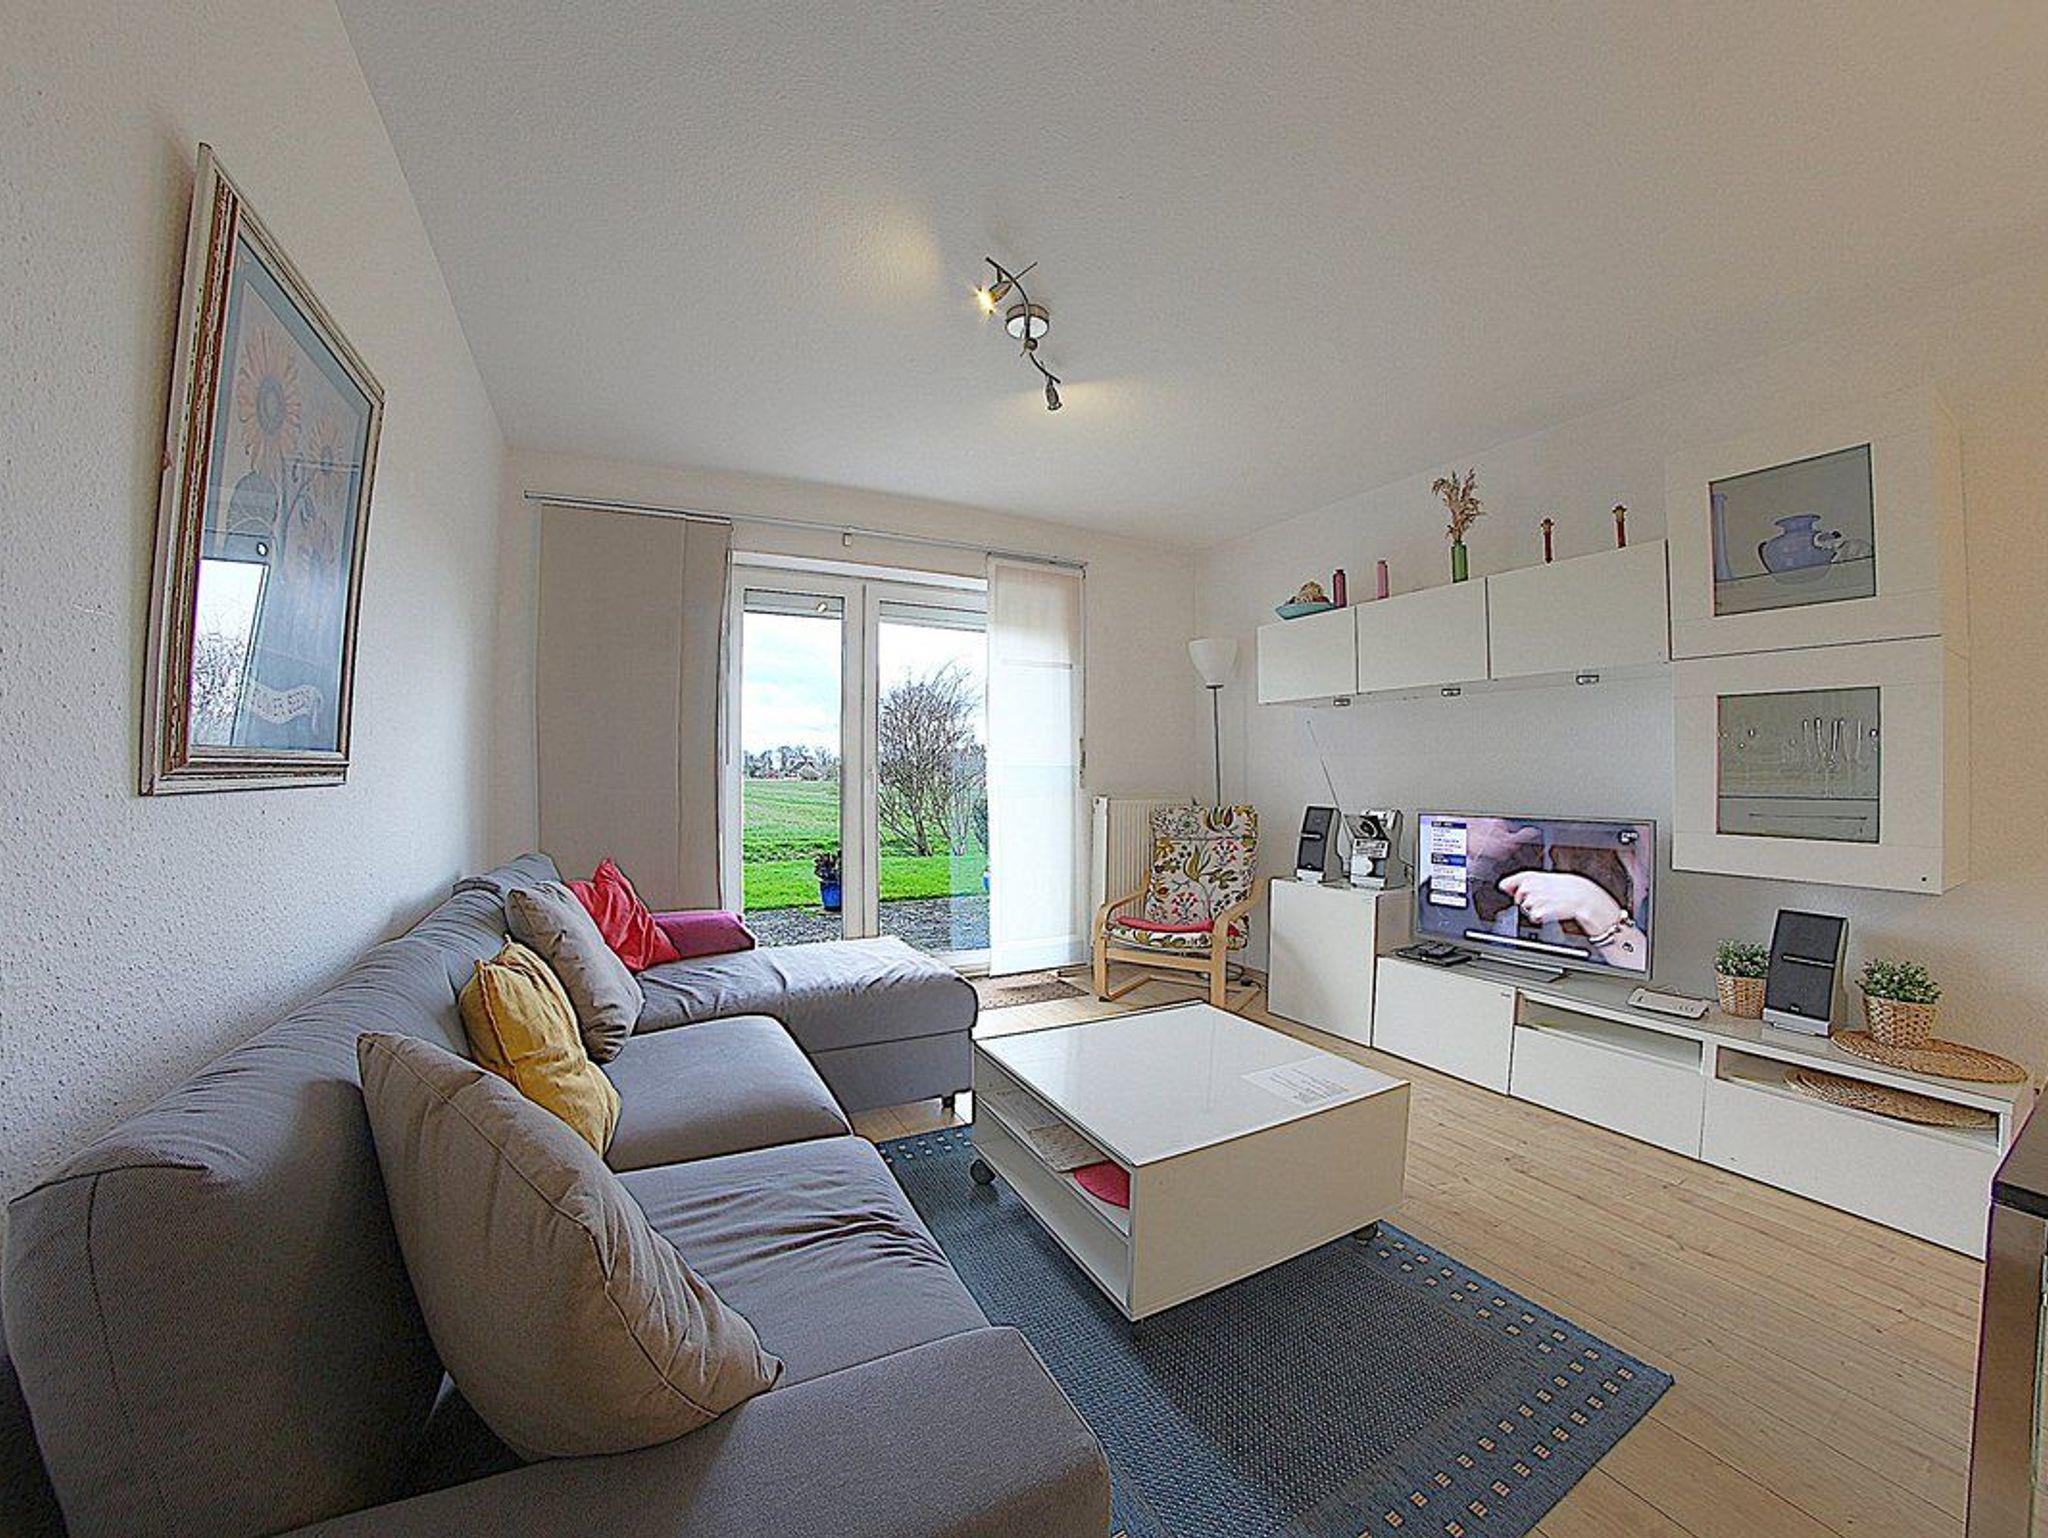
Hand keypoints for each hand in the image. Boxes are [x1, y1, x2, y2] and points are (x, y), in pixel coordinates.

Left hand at [1497, 871, 1625, 935]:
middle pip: (1519, 896)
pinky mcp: (1544, 911)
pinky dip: (1541, 918)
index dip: (1512, 884)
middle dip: (1527, 900)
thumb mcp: (1553, 880)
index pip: (1518, 878)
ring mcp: (1539, 898)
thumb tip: (1505, 885)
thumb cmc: (1576, 891)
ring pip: (1526, 908)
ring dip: (1535, 910)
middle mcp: (1537, 886)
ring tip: (1551, 907)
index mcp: (1540, 876)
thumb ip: (1527, 881)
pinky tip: (1551, 914)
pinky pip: (1534, 917)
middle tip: (1544, 901)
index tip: (1509, 888)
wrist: (1592, 902)